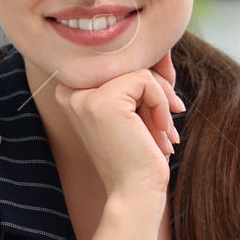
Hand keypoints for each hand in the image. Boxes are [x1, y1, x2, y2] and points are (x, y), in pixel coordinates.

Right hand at [51, 49, 185, 200]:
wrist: (134, 192)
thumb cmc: (138, 155)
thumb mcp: (134, 109)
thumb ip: (135, 78)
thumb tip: (160, 47)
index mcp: (72, 90)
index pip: (117, 60)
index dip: (147, 77)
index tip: (163, 106)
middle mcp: (71, 89)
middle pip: (127, 60)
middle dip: (158, 88)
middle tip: (168, 121)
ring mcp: (85, 94)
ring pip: (139, 70)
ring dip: (162, 99)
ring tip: (165, 130)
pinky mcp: (104, 99)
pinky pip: (145, 80)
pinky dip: (161, 103)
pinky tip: (160, 129)